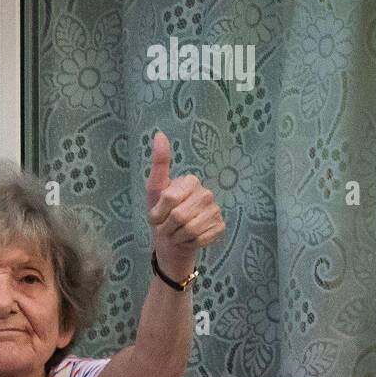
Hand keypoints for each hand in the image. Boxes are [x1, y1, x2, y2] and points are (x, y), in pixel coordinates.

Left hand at [146, 131, 225, 277]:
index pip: (169, 198)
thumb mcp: (154, 190)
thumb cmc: (161, 214)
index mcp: (191, 181)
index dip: (157, 213)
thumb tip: (159, 134)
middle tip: (166, 226)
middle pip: (179, 215)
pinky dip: (189, 243)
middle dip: (166, 227)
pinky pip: (200, 239)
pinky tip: (188, 238)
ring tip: (176, 232)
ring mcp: (216, 210)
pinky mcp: (221, 227)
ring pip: (190, 229)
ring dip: (176, 236)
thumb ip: (158, 163)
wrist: (171, 240)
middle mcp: (207, 193)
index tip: (156, 215)